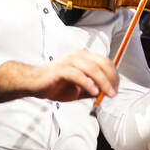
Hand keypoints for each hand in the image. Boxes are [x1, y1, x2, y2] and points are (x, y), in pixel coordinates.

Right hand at [0, 49, 118, 102]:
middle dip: (111, 78)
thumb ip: (92, 89)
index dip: (114, 75)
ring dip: (102, 82)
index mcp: (84, 57)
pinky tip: (93, 92)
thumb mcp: (78, 89)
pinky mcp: (61, 69)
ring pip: (92, 68)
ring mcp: (69, 61)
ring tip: (106, 94)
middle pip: (102, 63)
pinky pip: (78, 75)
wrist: (34, 84)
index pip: (105, 62)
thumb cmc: (55, 85)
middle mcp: (78, 55)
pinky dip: (88, 83)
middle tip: (113, 92)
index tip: (116, 88)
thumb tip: (106, 92)